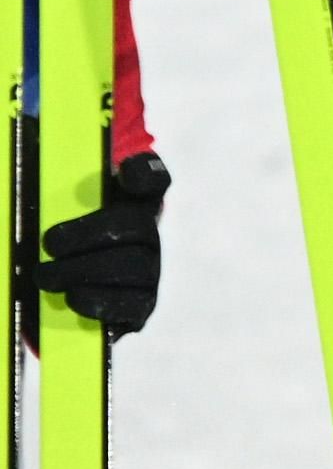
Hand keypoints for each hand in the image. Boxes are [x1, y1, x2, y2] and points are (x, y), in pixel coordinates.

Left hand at [39, 151, 166, 337]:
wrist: (61, 300)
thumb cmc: (58, 251)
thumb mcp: (53, 217)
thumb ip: (58, 193)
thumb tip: (54, 162)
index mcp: (129, 203)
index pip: (152, 177)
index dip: (143, 172)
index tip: (122, 172)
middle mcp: (149, 234)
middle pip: (136, 225)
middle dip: (87, 235)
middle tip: (48, 244)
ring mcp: (150, 271)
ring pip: (135, 264)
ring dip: (83, 270)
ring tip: (45, 278)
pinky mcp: (142, 306)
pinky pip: (132, 303)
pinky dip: (99, 301)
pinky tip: (72, 298)